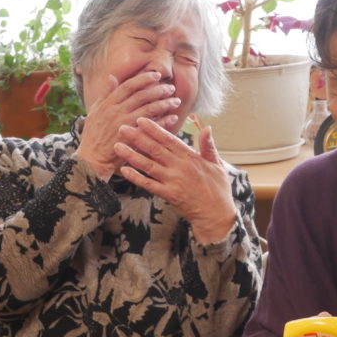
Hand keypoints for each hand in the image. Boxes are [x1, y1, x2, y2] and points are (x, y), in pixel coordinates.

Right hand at [76, 71, 182, 179]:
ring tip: (176, 101)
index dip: (144, 79)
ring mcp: (124, 125)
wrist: (91, 158)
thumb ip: (105, 94)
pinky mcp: (131, 138)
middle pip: (141, 96)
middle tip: (170, 88)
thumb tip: (112, 77)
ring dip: (164, 104)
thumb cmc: (92, 135)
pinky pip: (150, 128)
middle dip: (158, 90)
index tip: (157, 75)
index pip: (128, 86)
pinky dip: (163, 122)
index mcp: (108, 104)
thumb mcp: (95, 111)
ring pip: (148, 110)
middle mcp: (116, 112)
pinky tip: (173, 117)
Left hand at [114, 118, 236, 242]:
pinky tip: (124, 170)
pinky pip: (149, 184)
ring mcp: (173, 181)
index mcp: (191, 158)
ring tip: (117, 146)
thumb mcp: (217, 164)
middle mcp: (180, 167)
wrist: (217, 215)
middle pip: (155, 149)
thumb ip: (209, 146)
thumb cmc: (218, 190)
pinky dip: (136, 177)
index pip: (169, 139)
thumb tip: (207, 127)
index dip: (154, 129)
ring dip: (132, 155)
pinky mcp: (169, 195)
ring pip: (148, 165)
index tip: (141, 120)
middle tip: (122, 127)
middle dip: (137, 137)